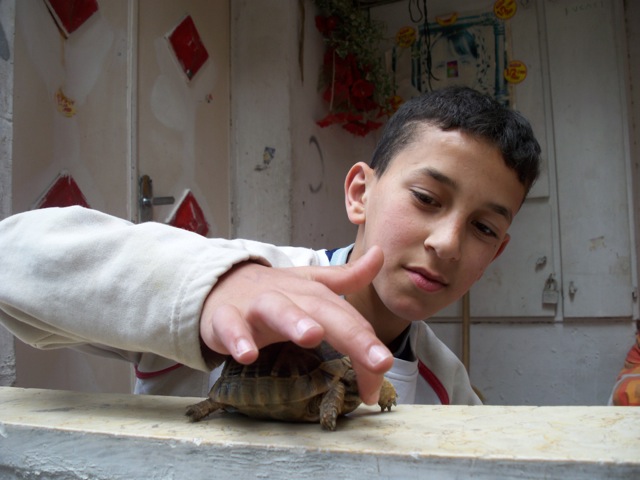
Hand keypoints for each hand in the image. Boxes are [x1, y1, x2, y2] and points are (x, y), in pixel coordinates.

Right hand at [199, 246, 392, 404]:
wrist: (218, 283)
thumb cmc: (272, 292)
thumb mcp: (311, 284)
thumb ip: (347, 276)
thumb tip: (380, 254)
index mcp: (313, 294)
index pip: (348, 318)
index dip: (369, 346)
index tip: (383, 373)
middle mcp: (289, 296)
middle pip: (323, 310)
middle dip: (353, 334)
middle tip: (378, 360)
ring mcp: (256, 305)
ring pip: (277, 309)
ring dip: (294, 320)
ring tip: (312, 335)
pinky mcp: (225, 317)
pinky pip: (229, 326)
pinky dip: (237, 338)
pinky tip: (247, 354)